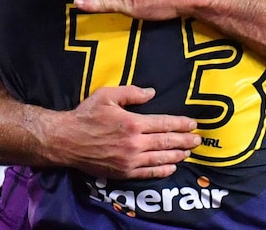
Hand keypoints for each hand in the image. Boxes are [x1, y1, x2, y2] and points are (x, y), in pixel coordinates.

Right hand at [52, 85, 200, 179]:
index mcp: (133, 123)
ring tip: (188, 153)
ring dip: (177, 155)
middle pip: (166, 142)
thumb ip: (132, 93)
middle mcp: (135, 144)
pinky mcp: (123, 172)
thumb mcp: (107, 95)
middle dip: (185, 141)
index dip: (181, 124)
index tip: (193, 124)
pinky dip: (162, 170)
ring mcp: (130, 160)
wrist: (67, 140)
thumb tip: (152, 93)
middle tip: (198, 140)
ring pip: (160, 159)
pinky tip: (171, 167)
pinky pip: (148, 173)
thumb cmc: (86, 115)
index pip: (164, 124)